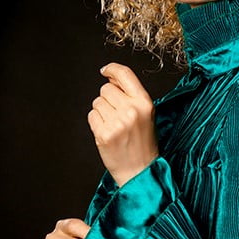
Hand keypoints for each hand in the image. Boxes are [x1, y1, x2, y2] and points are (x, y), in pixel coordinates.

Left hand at [88, 62, 158, 185]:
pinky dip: (96, 122)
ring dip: (102, 111)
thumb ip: (132, 94)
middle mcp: (131, 110)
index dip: (112, 69)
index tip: (106, 70)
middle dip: (108, 98)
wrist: (141, 170)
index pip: (125, 75)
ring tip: (114, 124)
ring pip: (97, 102)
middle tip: (118, 113)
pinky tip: (107, 131)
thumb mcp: (147, 113)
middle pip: (106, 89)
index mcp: (145, 102)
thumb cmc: (144, 141)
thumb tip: (111, 78)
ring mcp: (117, 122)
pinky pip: (91, 116)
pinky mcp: (103, 134)